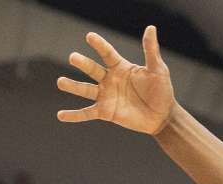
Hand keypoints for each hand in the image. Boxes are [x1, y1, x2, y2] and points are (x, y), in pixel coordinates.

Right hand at [57, 27, 174, 134]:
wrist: (162, 115)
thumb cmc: (161, 90)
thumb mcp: (158, 69)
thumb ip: (151, 50)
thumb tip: (151, 28)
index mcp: (120, 67)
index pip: (107, 53)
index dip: (99, 45)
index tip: (89, 36)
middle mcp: (109, 79)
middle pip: (92, 70)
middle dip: (83, 64)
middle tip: (73, 57)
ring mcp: (106, 96)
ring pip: (85, 90)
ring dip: (73, 86)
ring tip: (60, 82)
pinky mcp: (105, 112)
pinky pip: (87, 113)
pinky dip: (74, 115)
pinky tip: (61, 115)